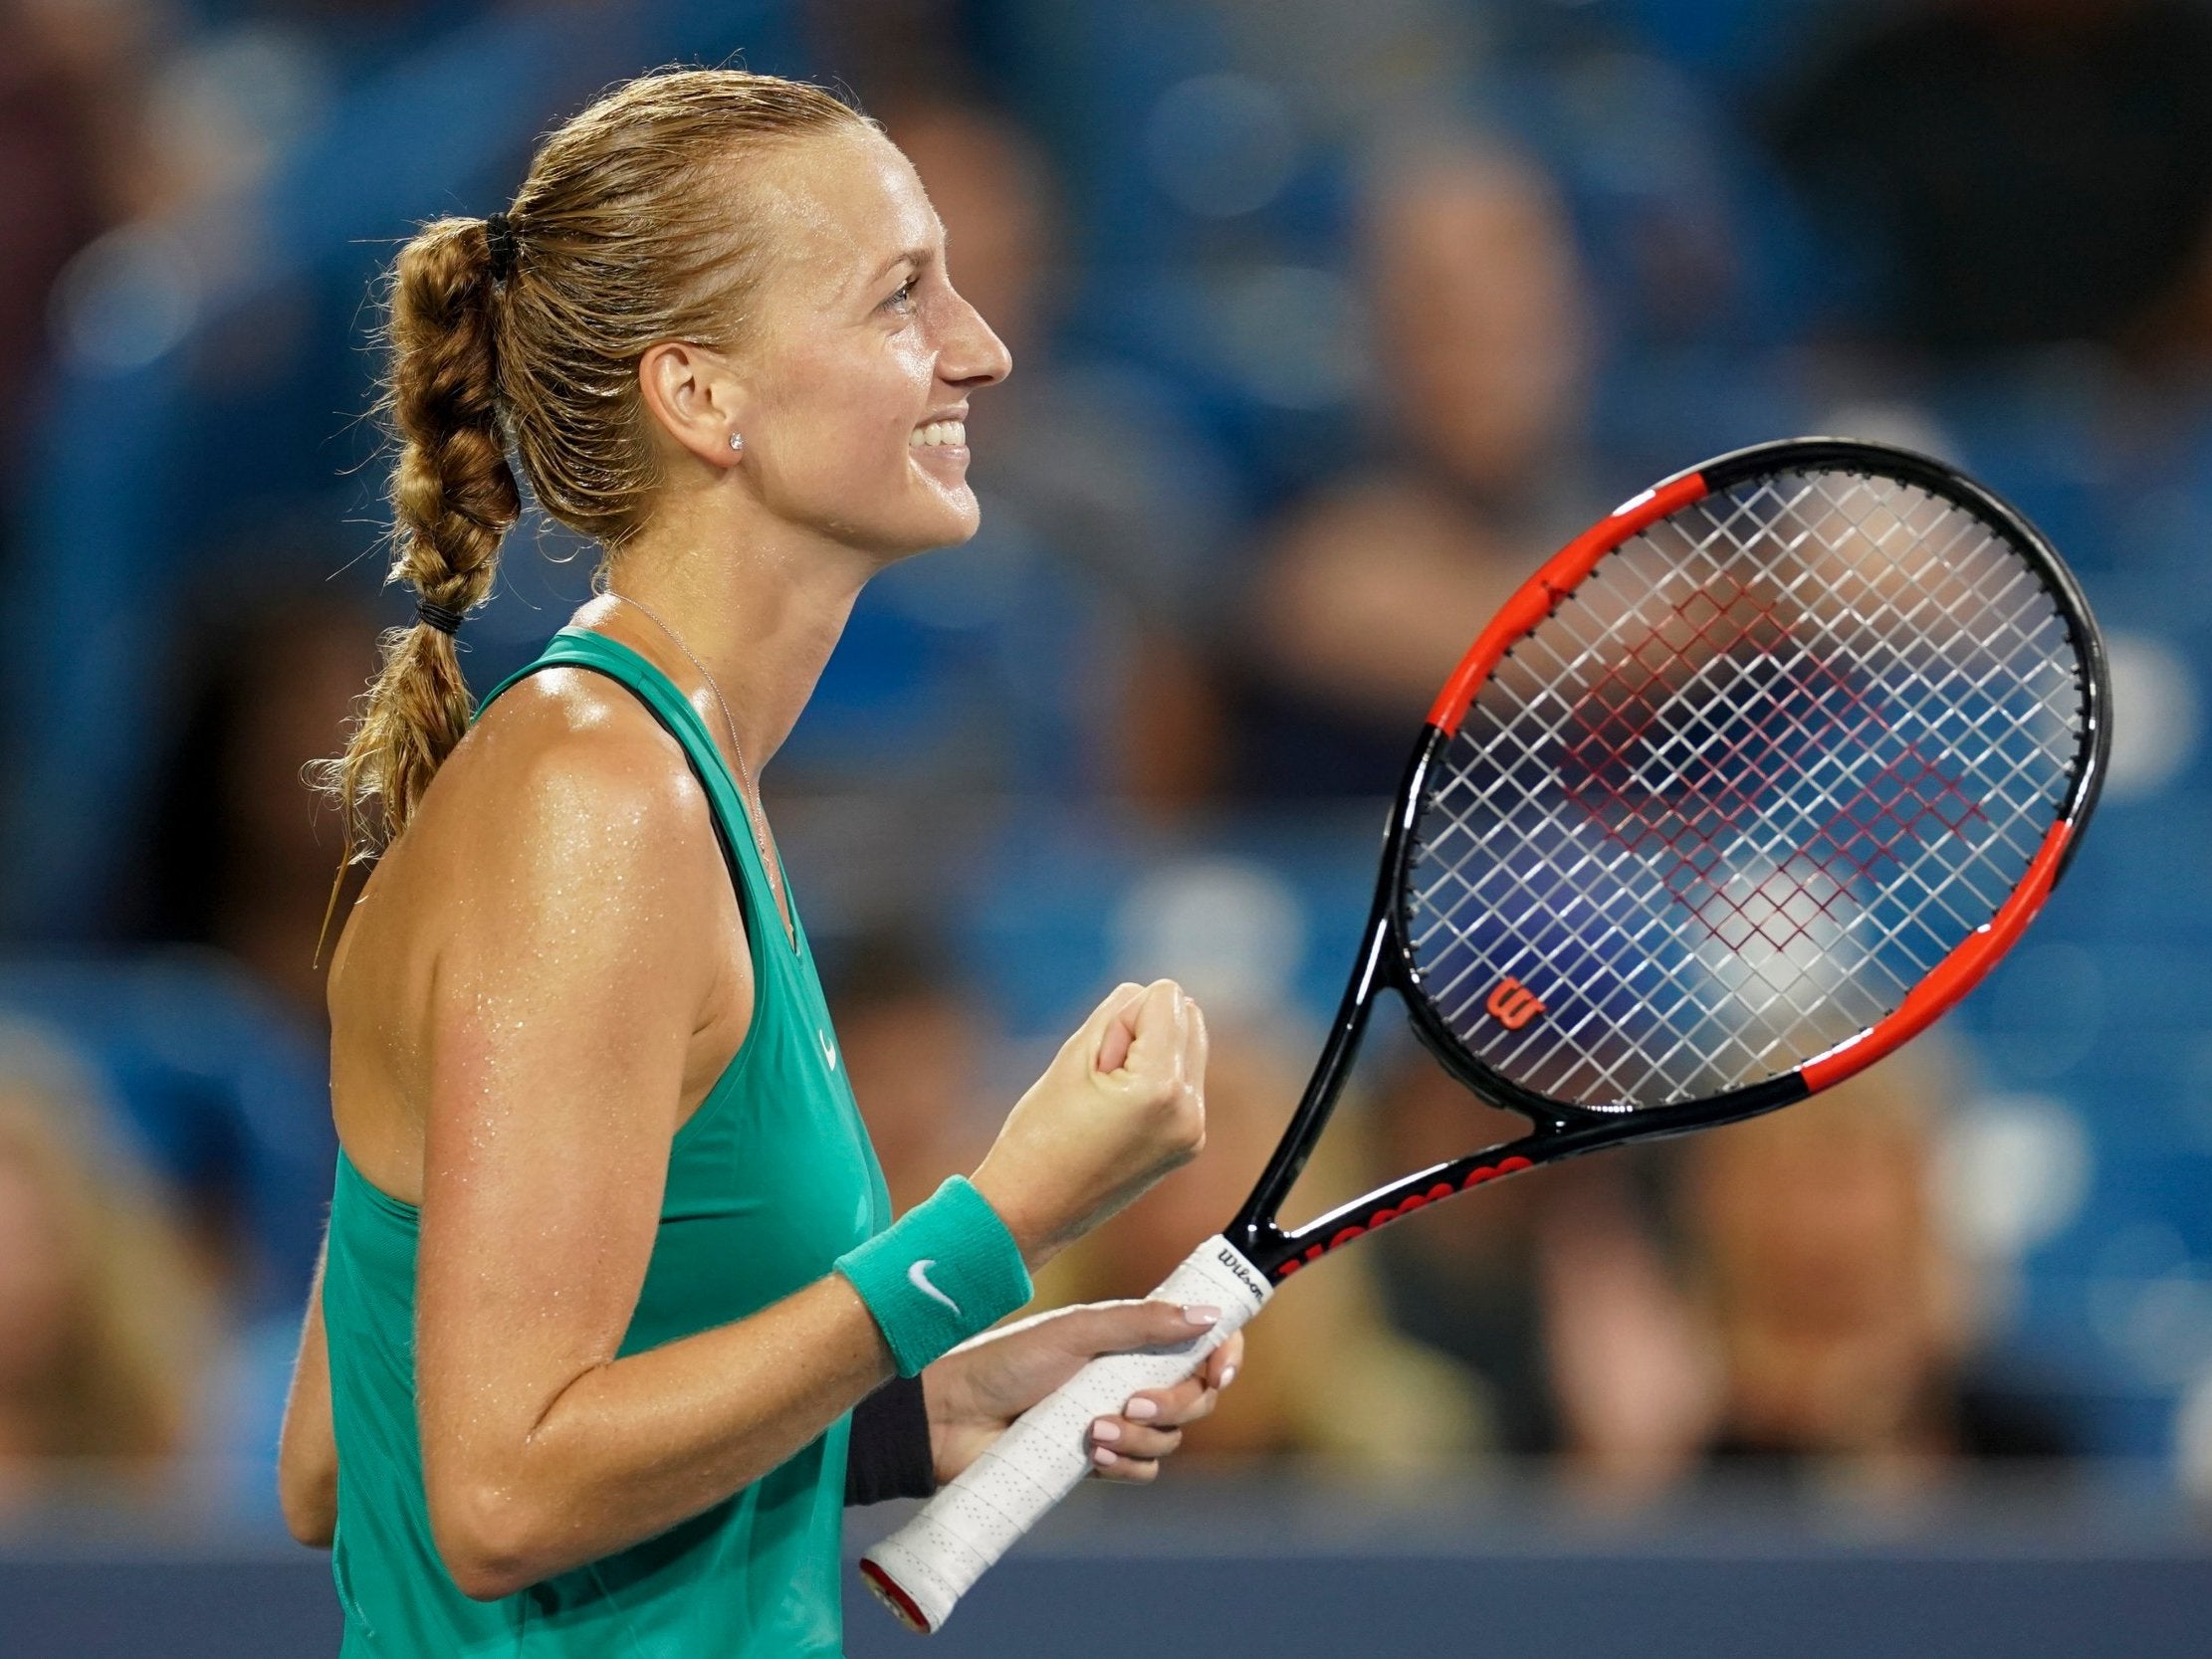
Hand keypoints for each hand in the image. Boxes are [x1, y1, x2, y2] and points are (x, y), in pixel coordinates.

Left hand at [923, 1300, 1243, 1485]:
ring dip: (1141, 1438)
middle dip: (1176, 1405)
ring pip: (1170, 1438)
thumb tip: (1209, 1316)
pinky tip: (1090, 1455)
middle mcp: (1129, 1376)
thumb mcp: (1077, 1331)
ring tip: (1092, 1431)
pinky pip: (1143, 1469)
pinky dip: (1126, 1464)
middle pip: (1195, 1397)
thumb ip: (1143, 1322)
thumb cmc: (1007, 1361)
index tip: (1223, 1369)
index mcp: (1130, 1337)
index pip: (1199, 1343)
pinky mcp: (1097, 1460)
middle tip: (1132, 1402)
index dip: (1224, 1354)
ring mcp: (1115, 1419)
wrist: (953, 1417)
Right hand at [971, 980, 1207, 1267]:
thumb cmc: (1038, 1137)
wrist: (1030, 1211)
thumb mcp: (1072, 1057)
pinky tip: (1118, 1112)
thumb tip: (1156, 998)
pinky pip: (1183, 1081)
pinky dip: (1156, 1080)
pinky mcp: (1187, 1144)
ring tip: (1109, 1096)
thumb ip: (1119, 1013)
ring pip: (1189, 1046)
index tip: (1096, 1061)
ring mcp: (1193, 1132)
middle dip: (1145, 1029)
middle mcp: (1189, 1111)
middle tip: (1102, 1076)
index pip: (1166, 998)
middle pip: (1189, 1018)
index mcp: (1161, 1087)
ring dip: (1152, 1053)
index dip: (1123, 1017)